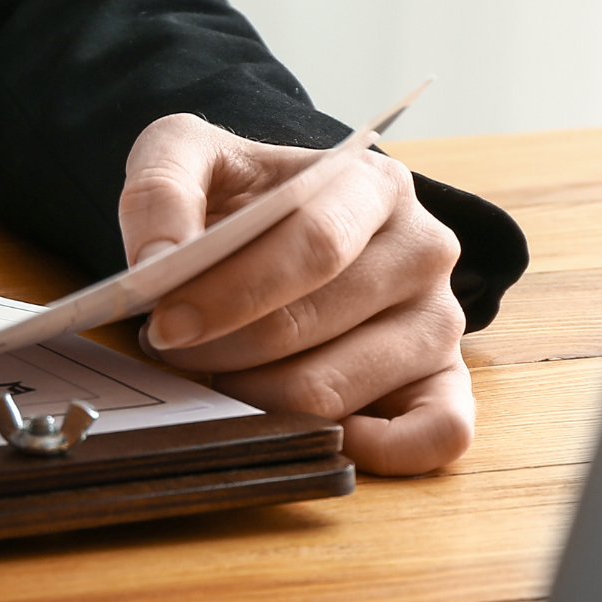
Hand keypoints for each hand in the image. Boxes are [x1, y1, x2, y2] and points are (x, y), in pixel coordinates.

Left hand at [118, 116, 471, 475]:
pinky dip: (368, 449)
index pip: (315, 245)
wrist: (272, 223)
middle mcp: (423, 250)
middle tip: (172, 347)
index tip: (167, 322)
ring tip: (214, 368)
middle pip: (313, 324)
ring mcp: (440, 322)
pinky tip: (295, 428)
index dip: (232, 293)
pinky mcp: (444, 383)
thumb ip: (160, 189)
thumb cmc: (237, 195)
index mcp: (374, 184)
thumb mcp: (186, 153)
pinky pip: (437, 435)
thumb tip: (156, 258)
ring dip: (252, 396)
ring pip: (336, 391)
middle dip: (222, 348)